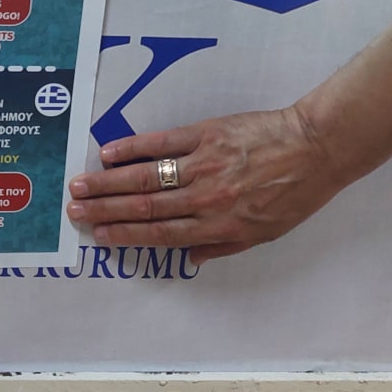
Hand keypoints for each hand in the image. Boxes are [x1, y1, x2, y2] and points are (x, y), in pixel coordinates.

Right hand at [66, 106, 347, 264]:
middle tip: (75, 210)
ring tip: (79, 185)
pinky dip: (132, 148)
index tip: (98, 234)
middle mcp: (205, 199)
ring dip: (107, 182)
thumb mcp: (265, 233)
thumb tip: (189, 257)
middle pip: (143, 207)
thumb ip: (224, 246)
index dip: (124, 235)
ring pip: (145, 177)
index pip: (159, 233)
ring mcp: (202, 165)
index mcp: (219, 226)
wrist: (316, 149)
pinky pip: (161, 143)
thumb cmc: (294, 194)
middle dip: (104, 210)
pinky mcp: (205, 135)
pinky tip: (108, 153)